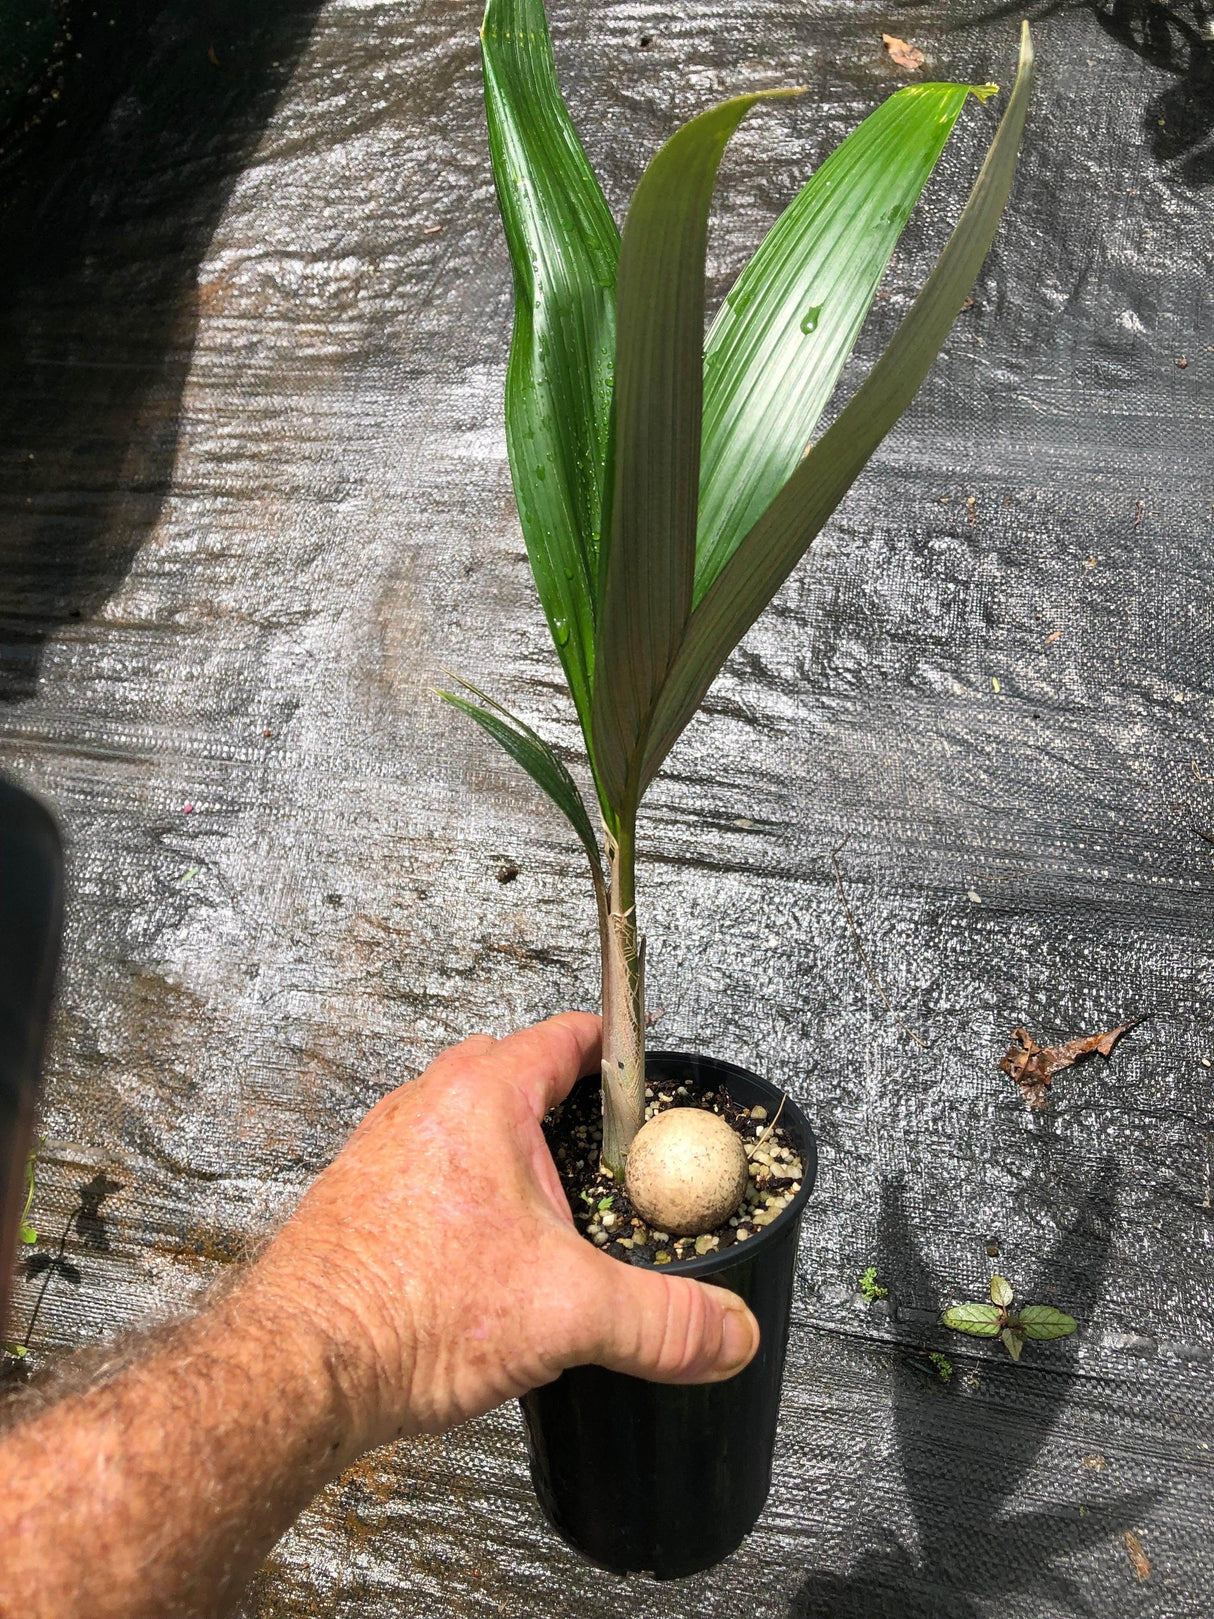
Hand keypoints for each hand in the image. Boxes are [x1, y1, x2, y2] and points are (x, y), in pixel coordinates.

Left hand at [247, 1013, 759, 1449]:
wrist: (295, 1370)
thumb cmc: (403, 1313)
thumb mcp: (568, 1313)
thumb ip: (664, 1320)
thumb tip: (730, 1331)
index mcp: (480, 1099)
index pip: (563, 1037)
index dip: (612, 1046)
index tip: (639, 1059)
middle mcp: (425, 1109)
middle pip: (510, 1073)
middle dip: (562, 1103)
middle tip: (604, 1148)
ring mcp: (384, 1152)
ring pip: (464, 1124)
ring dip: (509, 1152)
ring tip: (550, 1211)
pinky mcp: (358, 1200)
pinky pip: (428, 1169)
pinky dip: (466, 1193)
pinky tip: (485, 1255)